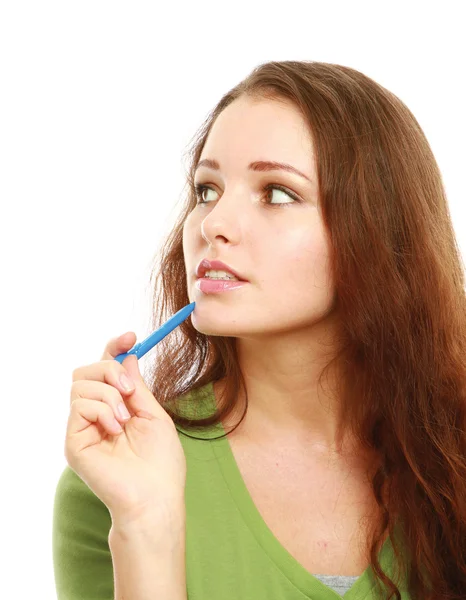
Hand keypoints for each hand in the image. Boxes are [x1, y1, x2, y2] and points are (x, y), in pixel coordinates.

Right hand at [64, 332, 185, 526]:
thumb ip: (137, 386)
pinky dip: (103, 410)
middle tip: (130, 389)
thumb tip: (127, 356)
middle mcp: (95, 415)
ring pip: (81, 383)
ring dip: (110, 393)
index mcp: (117, 407)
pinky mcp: (73, 441)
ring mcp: (82, 428)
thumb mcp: (153, 414)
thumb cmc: (161, 462)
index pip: (106, 369)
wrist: (156, 497)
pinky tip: (116, 429)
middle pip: (86, 369)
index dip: (114, 348)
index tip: (132, 336)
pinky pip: (80, 405)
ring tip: (126, 418)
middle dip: (109, 368)